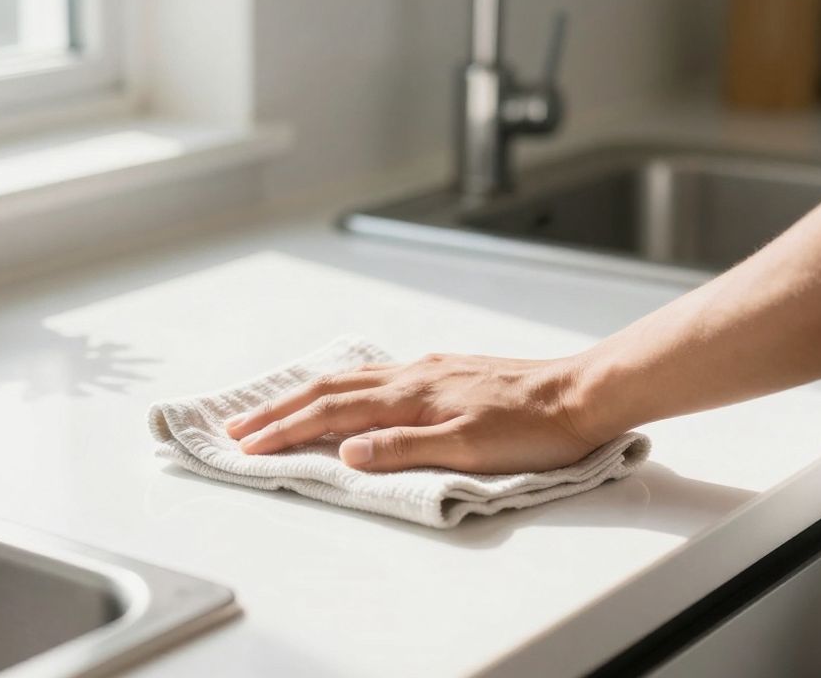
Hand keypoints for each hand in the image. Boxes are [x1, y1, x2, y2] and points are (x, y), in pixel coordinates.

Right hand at [224, 353, 603, 473]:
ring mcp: (428, 370)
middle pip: (330, 389)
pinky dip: (342, 384)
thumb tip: (348, 451)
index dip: (286, 429)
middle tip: (238, 427)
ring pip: (351, 376)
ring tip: (276, 407)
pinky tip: (345, 390)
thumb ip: (405, 449)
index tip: (247, 445)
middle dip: (280, 410)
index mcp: (412, 395)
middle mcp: (412, 375)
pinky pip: (376, 373)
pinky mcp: (445, 371)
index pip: (332, 412)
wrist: (581, 394)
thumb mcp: (469, 449)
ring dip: (306, 394)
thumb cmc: (533, 428)